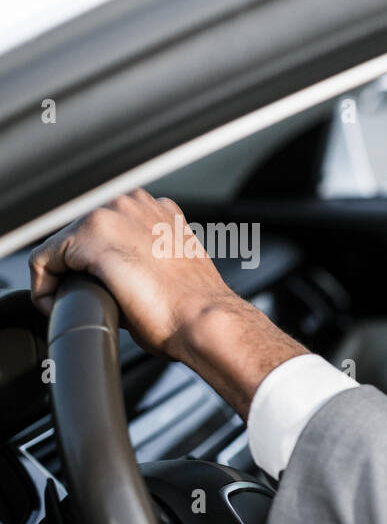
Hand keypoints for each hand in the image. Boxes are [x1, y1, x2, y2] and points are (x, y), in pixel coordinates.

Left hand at [29, 188, 239, 359]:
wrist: (205, 320)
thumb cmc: (195, 307)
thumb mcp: (172, 269)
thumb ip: (144, 258)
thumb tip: (118, 276)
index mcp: (157, 209)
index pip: (105, 229)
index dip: (95, 264)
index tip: (101, 289)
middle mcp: (134, 203)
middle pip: (78, 234)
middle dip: (77, 269)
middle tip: (89, 300)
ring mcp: (112, 215)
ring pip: (60, 246)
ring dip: (63, 277)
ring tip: (78, 304)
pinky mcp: (91, 237)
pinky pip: (44, 262)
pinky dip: (45, 288)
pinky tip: (62, 307)